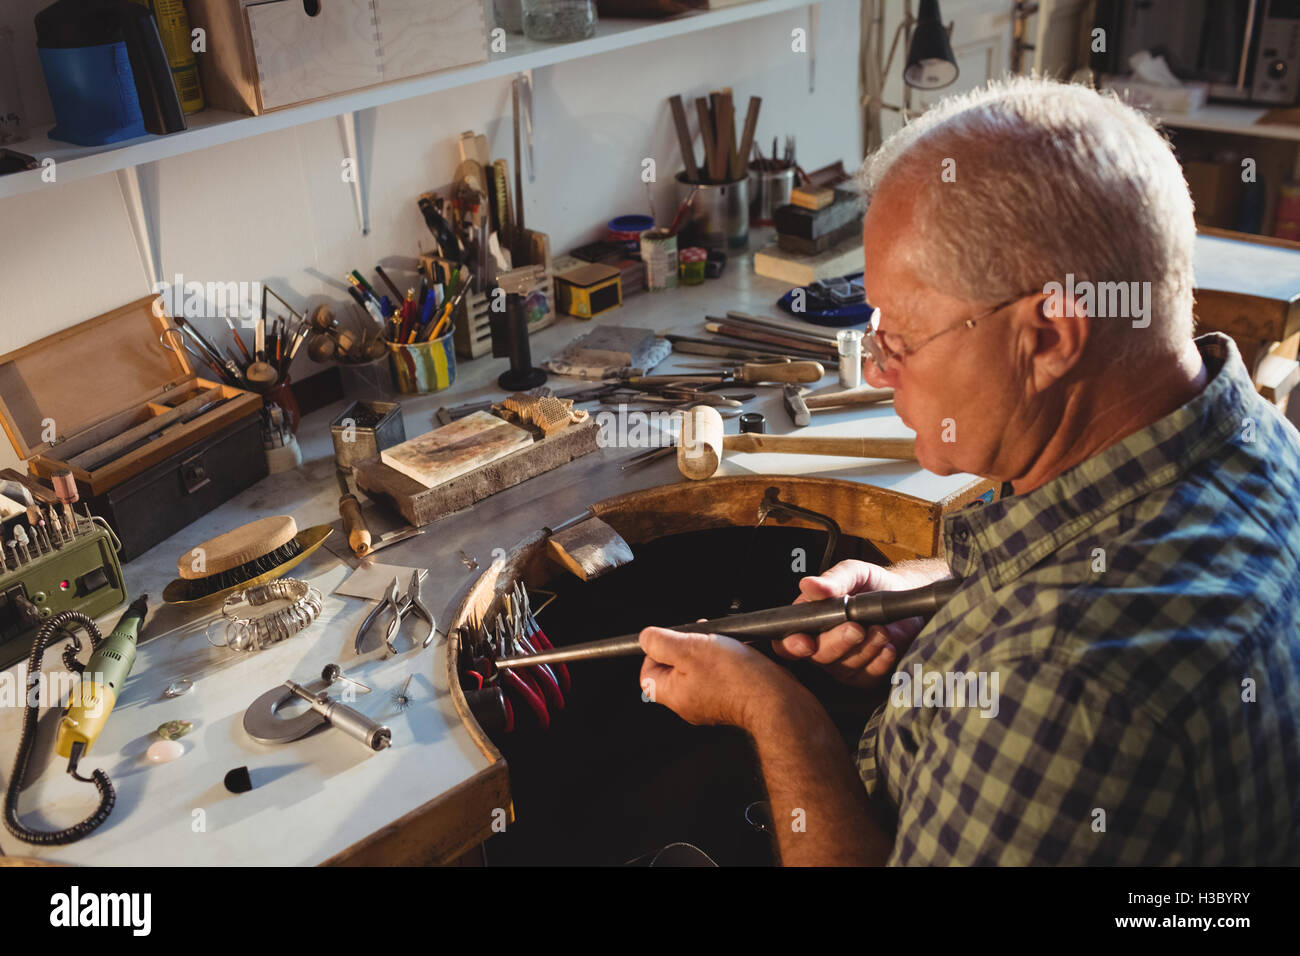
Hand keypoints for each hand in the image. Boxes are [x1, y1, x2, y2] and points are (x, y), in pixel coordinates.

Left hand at [638, 627, 805, 732]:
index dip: (657, 650)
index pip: (648, 672)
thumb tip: (645, 638)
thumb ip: (661, 642)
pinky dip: (729, 660)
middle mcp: (690, 703)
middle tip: (702, 638)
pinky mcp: (733, 699)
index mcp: (674, 695)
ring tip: (723, 645)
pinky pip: (722, 674)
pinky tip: (739, 654)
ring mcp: (712, 702)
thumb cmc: (738, 680)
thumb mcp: (690, 648)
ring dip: (710, 650)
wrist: (778, 700)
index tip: (672, 638)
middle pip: (675, 668)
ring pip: (700, 668)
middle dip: (687, 646)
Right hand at [772, 559, 933, 686]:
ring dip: (865, 647)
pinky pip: (867, 676)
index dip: (792, 645)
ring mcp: (842, 662)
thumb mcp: (853, 573)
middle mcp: (821, 644)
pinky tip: (887, 645)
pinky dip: (880, 661)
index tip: (806, 642)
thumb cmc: (871, 584)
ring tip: (880, 628)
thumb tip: (810, 584)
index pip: (786, 641)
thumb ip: (832, 581)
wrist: (902, 594)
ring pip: (844, 667)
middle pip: (818, 656)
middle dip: (838, 642)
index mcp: (808, 621)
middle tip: (856, 627)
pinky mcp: (865, 673)